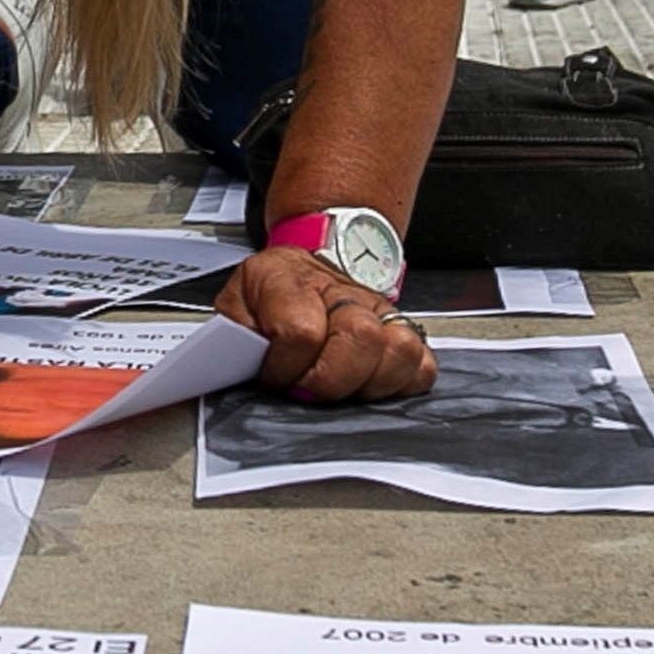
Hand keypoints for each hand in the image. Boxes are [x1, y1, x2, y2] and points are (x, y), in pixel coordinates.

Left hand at [221, 246, 434, 401]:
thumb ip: (231, 335)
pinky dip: (400, 383)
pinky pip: (421, 365)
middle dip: (328, 381)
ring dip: (367, 383)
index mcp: (289, 280)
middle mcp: (342, 293)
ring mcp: (379, 311)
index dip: (284, 368)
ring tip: (340, 387)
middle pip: (359, 338)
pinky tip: (369, 384)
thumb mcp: (235, 304)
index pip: (300, 331)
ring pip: (399, 351)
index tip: (273, 377)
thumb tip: (238, 367)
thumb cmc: (270, 295)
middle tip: (307, 388)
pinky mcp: (403, 332)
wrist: (307, 264)